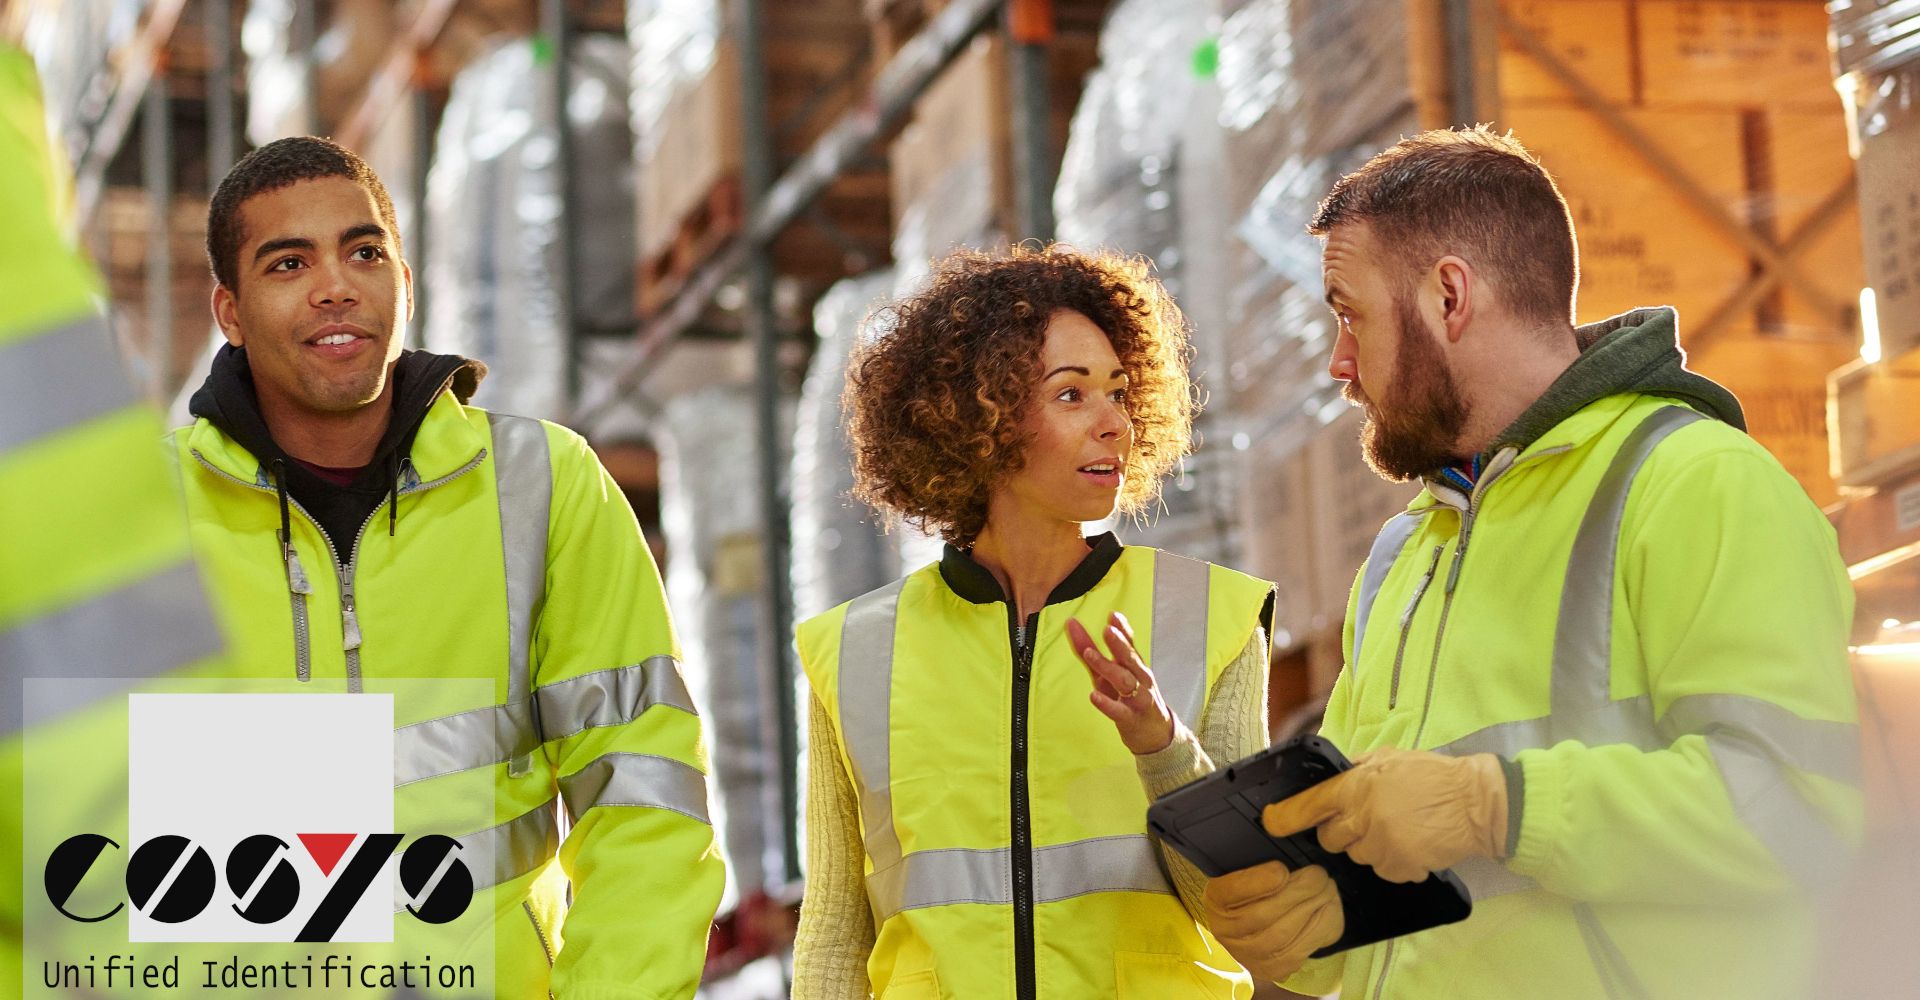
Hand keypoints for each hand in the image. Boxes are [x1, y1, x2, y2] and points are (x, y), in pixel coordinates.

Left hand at [1065, 611, 1175, 754]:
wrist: (1155, 734)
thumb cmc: (1130, 698)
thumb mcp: (1108, 673)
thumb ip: (1089, 648)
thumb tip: (1071, 623)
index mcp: (1134, 665)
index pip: (1130, 644)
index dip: (1123, 629)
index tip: (1113, 615)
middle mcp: (1139, 679)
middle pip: (1129, 659)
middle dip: (1119, 644)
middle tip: (1108, 630)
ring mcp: (1137, 699)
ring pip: (1124, 681)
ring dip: (1107, 667)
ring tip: (1090, 654)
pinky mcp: (1131, 719)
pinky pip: (1119, 711)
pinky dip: (1106, 704)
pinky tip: (1093, 696)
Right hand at [1203, 862, 1343, 983]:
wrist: (1252, 932)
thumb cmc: (1254, 892)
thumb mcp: (1246, 872)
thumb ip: (1260, 865)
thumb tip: (1287, 856)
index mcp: (1216, 900)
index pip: (1232, 892)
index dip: (1258, 882)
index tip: (1282, 869)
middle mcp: (1226, 932)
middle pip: (1262, 915)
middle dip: (1297, 892)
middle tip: (1319, 874)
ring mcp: (1250, 956)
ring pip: (1283, 936)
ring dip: (1313, 909)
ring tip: (1328, 888)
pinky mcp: (1274, 969)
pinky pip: (1301, 950)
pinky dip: (1321, 927)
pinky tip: (1330, 907)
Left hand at [1261, 747, 1508, 882]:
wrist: (1476, 804)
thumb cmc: (1434, 777)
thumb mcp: (1390, 758)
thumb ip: (1358, 769)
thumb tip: (1332, 778)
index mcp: (1357, 785)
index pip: (1310, 805)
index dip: (1286, 816)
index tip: (1273, 822)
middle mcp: (1363, 816)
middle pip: (1330, 839)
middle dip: (1342, 833)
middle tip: (1367, 821)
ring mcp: (1381, 845)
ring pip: (1357, 857)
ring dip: (1371, 848)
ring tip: (1398, 830)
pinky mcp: (1400, 866)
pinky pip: (1383, 871)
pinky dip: (1394, 863)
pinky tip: (1411, 845)